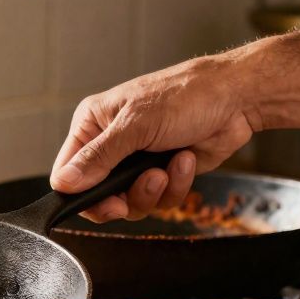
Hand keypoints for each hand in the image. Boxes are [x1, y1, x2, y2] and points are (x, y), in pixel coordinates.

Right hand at [52, 54, 258, 221]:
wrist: (236, 99)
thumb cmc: (186, 96)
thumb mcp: (135, 126)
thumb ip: (98, 157)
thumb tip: (64, 182)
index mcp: (93, 125)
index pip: (68, 171)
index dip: (81, 193)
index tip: (105, 202)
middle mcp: (111, 145)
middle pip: (98, 195)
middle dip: (122, 198)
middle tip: (134, 196)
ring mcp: (137, 162)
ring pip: (129, 202)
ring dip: (152, 191)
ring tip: (166, 169)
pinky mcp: (162, 173)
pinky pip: (159, 200)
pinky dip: (175, 185)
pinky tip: (183, 160)